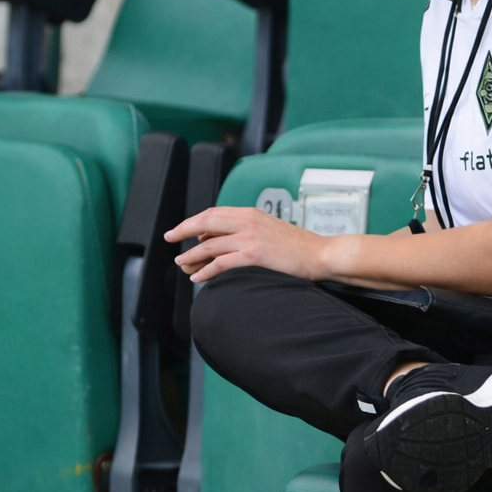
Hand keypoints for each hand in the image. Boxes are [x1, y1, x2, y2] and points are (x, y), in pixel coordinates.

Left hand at [167, 206, 329, 283]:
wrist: (321, 254)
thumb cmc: (299, 247)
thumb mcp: (270, 231)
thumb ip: (247, 231)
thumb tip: (222, 240)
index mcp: (251, 213)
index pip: (214, 213)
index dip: (194, 221)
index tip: (182, 229)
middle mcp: (248, 221)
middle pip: (205, 222)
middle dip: (183, 230)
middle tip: (170, 238)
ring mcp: (250, 237)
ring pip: (209, 244)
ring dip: (191, 255)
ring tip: (182, 264)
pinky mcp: (254, 254)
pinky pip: (221, 262)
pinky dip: (206, 270)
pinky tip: (199, 278)